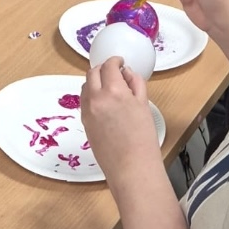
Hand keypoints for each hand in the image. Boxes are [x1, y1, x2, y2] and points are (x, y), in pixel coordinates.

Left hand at [81, 58, 159, 185]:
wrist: (131, 167)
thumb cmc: (142, 140)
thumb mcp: (144, 106)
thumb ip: (136, 84)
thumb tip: (127, 73)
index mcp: (114, 91)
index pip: (109, 66)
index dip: (115, 61)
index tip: (120, 62)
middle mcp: (97, 98)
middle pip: (93, 73)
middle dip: (103, 68)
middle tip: (113, 70)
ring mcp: (88, 110)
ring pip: (86, 86)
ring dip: (95, 80)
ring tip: (108, 85)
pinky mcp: (84, 122)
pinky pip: (84, 101)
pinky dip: (91, 95)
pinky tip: (103, 100)